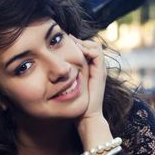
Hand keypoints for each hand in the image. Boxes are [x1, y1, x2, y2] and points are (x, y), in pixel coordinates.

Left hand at [72, 36, 112, 152]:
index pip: (87, 48)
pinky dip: (87, 49)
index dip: (77, 43)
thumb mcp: (68, 84)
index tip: (65, 41)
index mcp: (91, 69)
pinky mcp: (101, 71)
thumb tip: (53, 67)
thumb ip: (64, 75)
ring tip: (72, 45)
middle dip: (80, 41)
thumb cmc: (75, 103)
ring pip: (96, 46)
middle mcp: (97, 68)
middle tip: (68, 39)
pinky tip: (77, 52)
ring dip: (83, 43)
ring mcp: (100, 69)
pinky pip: (97, 52)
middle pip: (92, 45)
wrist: (86, 115)